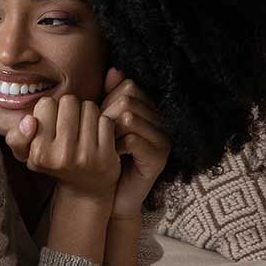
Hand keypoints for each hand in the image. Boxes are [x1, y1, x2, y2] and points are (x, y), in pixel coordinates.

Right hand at [4, 94, 119, 208]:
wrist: (85, 190)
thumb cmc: (53, 164)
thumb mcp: (27, 155)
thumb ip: (16, 138)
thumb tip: (29, 120)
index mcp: (40, 153)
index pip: (46, 103)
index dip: (50, 109)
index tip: (52, 123)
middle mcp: (63, 155)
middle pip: (69, 101)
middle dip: (69, 108)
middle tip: (69, 124)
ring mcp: (87, 156)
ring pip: (89, 107)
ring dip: (87, 113)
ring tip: (82, 128)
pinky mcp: (107, 156)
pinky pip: (105, 120)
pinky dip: (102, 123)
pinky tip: (97, 136)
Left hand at [101, 66, 170, 218]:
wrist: (111, 195)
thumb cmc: (106, 156)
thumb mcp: (105, 123)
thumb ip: (110, 96)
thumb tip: (115, 70)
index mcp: (152, 109)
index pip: (128, 86)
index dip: (108, 100)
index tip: (101, 121)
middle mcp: (163, 121)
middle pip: (127, 100)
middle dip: (106, 116)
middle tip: (101, 136)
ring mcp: (164, 139)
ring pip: (129, 117)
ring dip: (109, 133)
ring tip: (106, 146)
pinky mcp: (160, 158)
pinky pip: (132, 139)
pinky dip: (116, 146)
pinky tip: (113, 156)